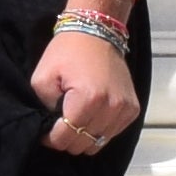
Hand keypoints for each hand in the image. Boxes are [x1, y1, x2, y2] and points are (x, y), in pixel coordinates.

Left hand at [31, 22, 137, 157]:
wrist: (97, 31)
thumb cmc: (67, 51)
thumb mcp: (42, 77)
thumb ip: (44, 108)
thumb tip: (51, 128)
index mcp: (88, 99)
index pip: (65, 138)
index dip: (50, 139)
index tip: (45, 131)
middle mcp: (110, 107)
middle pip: (83, 144)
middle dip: (68, 138)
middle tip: (60, 123)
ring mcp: (124, 109)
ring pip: (98, 143)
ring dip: (85, 136)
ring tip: (77, 117)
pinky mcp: (132, 109)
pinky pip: (112, 133)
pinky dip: (100, 129)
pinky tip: (92, 113)